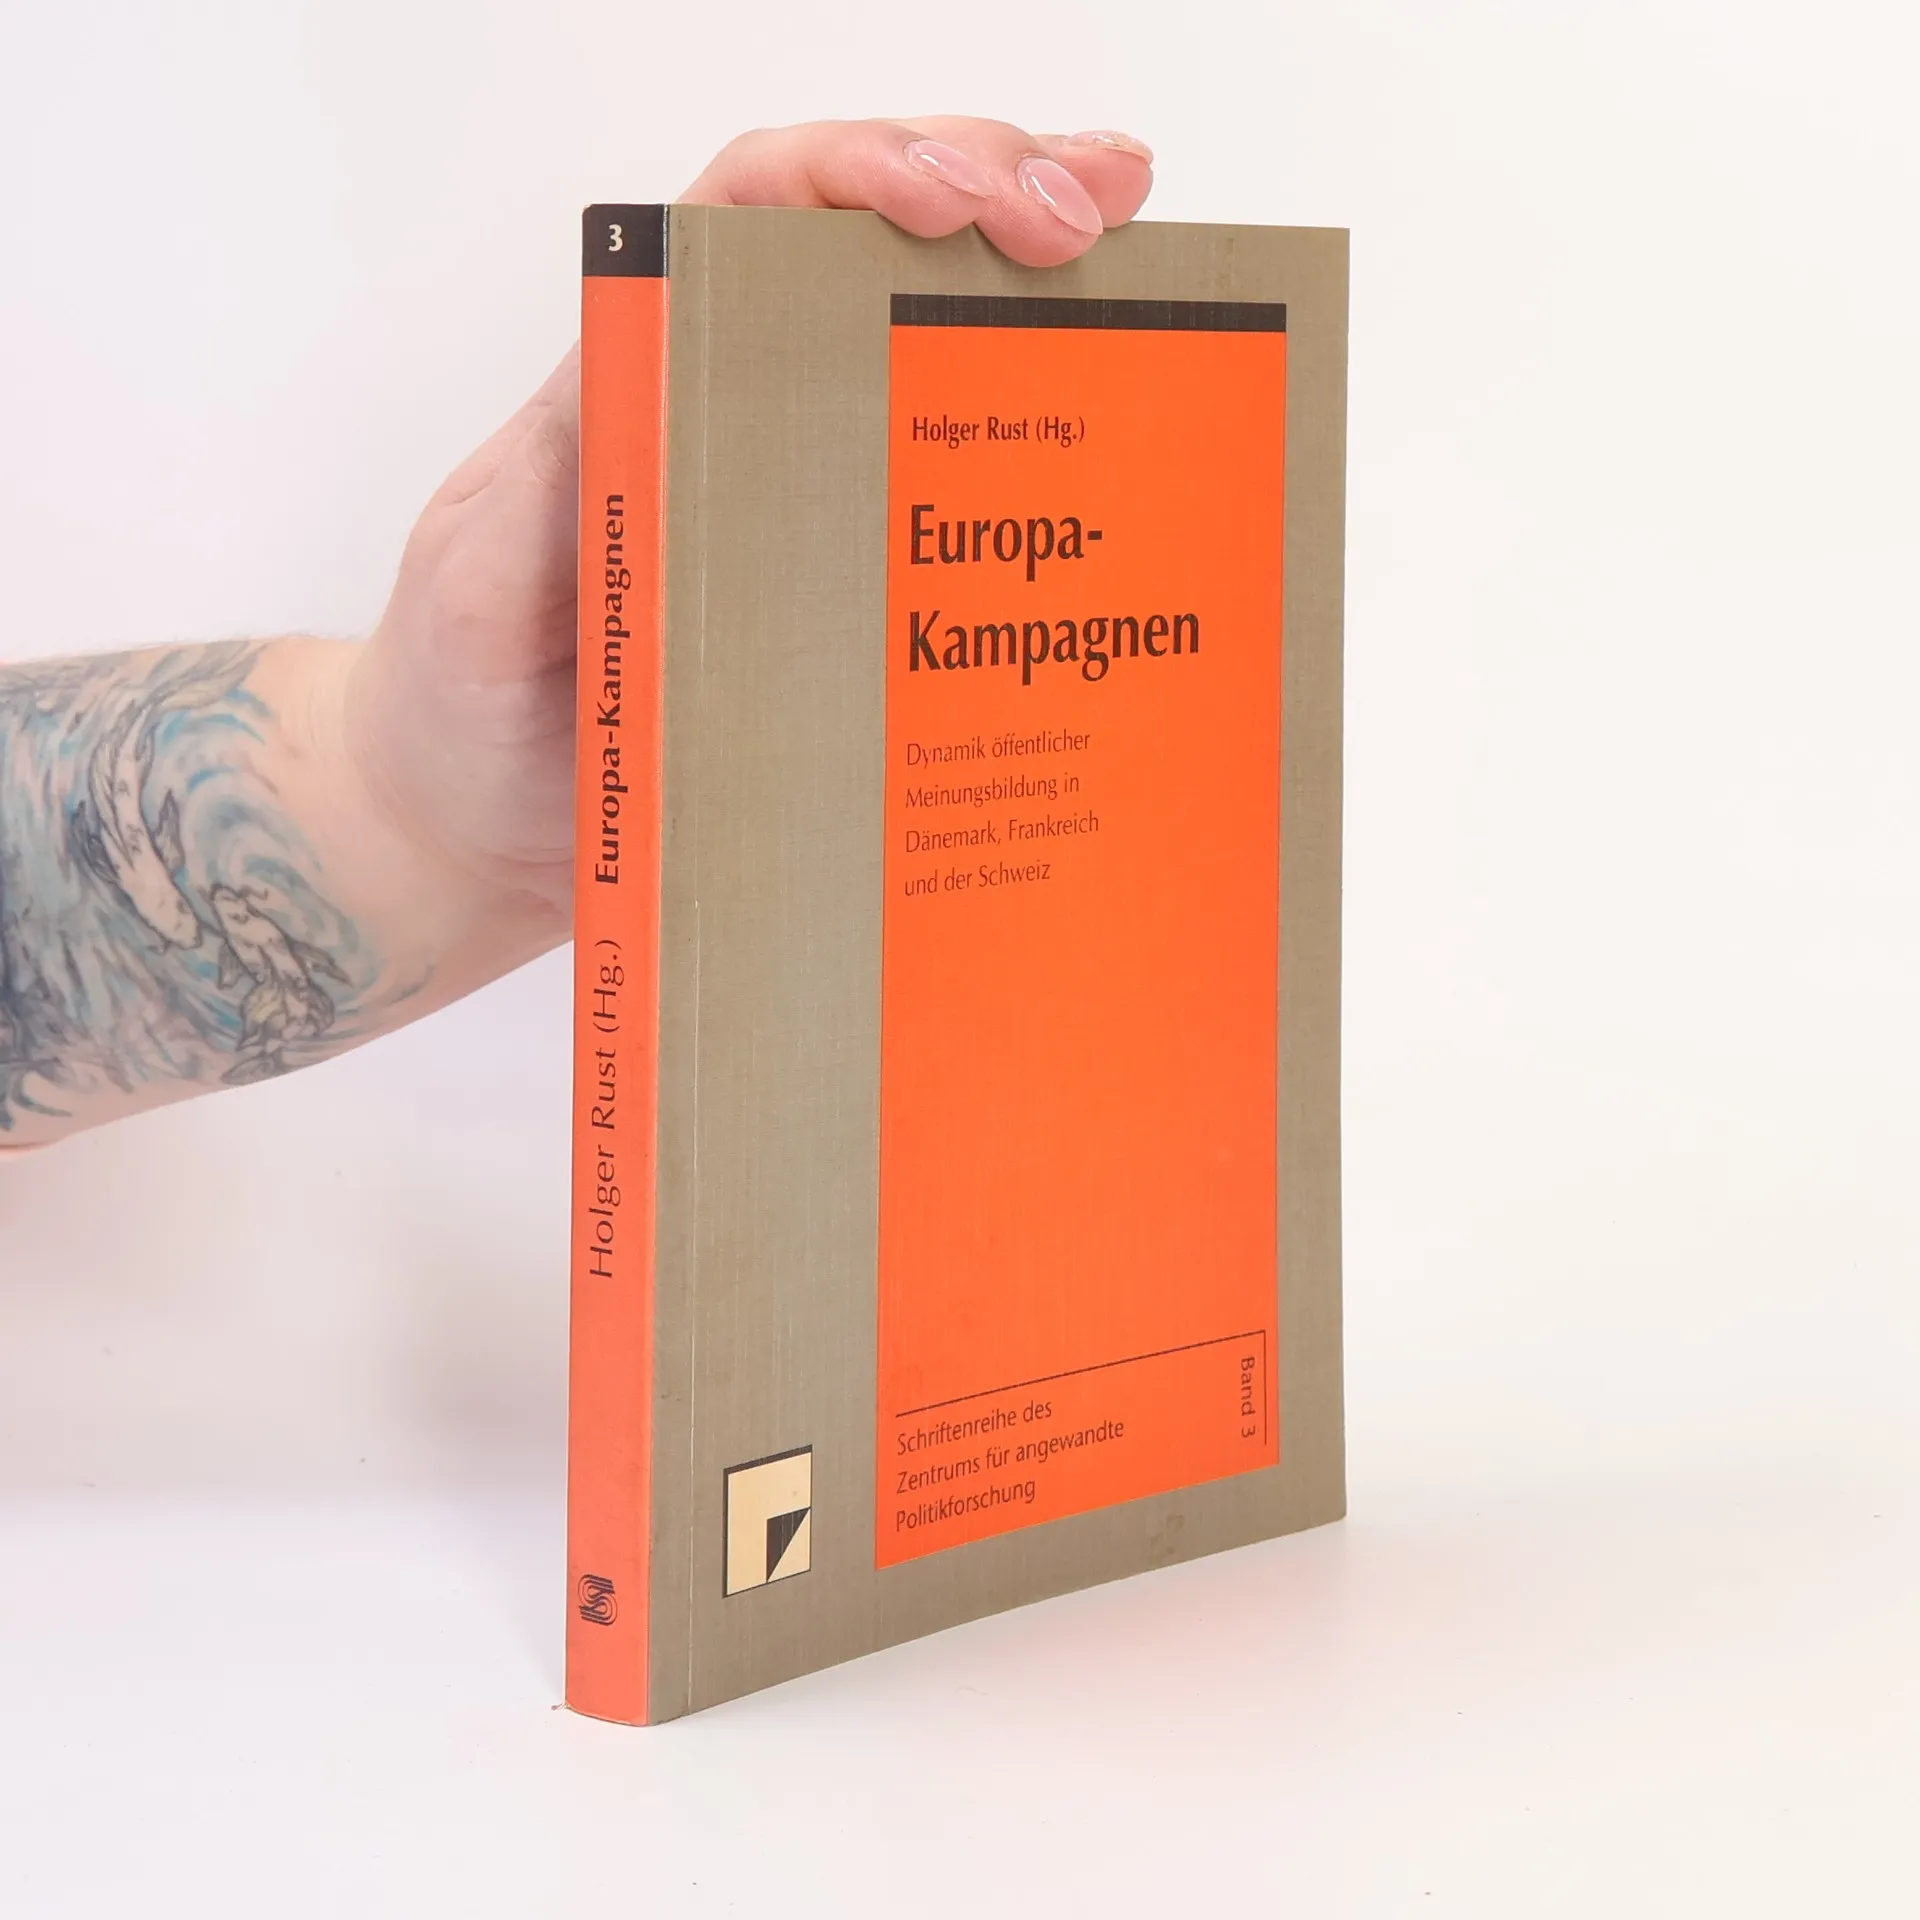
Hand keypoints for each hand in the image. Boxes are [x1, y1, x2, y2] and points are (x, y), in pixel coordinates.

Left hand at [343, 118, 1154, 934]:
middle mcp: (734, 414)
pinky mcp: (839, 592)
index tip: (956, 197)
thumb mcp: (471, 586)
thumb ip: (543, 491)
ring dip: (1032, 283)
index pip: (754, 218)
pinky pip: (947, 503)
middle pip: (867, 250)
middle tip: (1093, 217)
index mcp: (642, 381)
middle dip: (990, 190)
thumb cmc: (453, 703)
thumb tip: (636, 382)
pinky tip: (1113, 421)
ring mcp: (798, 499)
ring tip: (1135, 253)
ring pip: (923, 350)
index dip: (861, 173)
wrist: (471, 827)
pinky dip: (1032, 443)